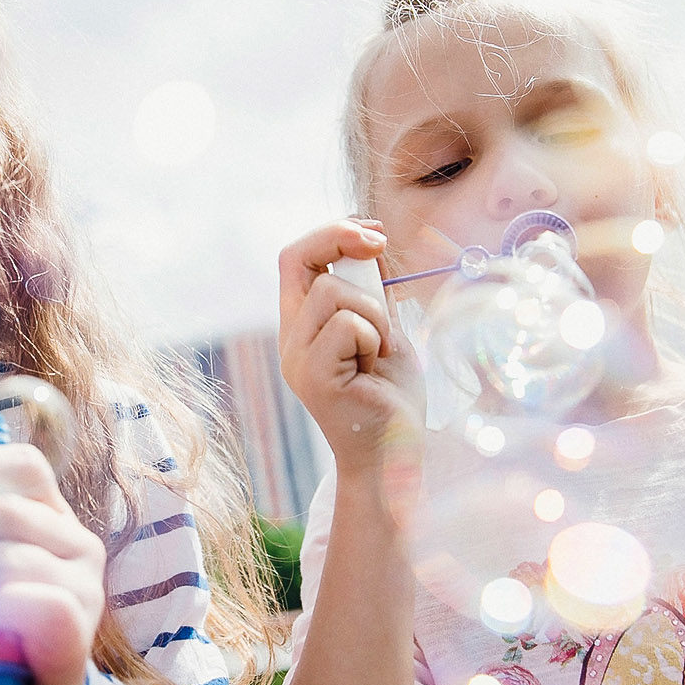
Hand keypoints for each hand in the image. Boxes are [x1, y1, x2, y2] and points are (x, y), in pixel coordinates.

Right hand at [278, 218, 423, 473]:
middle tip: (379, 244)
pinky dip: (374, 337)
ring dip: (373, 311)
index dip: (331, 233)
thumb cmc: (390, 395)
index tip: (373, 232)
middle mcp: (290, 338)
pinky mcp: (312, 376)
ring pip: (333, 292)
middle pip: (299, 258)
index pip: (296, 259)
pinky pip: (348, 325)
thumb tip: (369, 243)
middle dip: (341, 239)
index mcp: (302, 324)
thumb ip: (370, 292)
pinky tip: (375, 367)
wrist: (394, 451)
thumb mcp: (383, 329)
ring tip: (380, 349)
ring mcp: (297, 357)